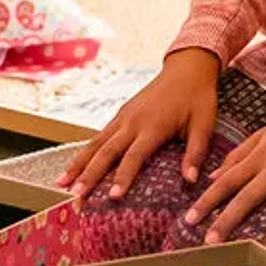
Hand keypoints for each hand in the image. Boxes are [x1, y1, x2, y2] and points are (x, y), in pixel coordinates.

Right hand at [59, 48, 220, 197]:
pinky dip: (84, 152)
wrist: (187, 68)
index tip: (112, 197)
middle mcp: (132, 121)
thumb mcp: (205, 124)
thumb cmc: (198, 98)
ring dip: (78, 164)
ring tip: (61, 184)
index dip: (122, 177)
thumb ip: (196, 152)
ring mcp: (123, 117)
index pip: (134, 156)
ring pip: (95, 143)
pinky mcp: (121, 114)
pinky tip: (75, 166)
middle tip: (75, 196)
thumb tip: (191, 180)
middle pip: (105, 152)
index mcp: (153, 126)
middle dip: (89, 175)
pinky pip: (99, 136)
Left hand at [186, 87, 265, 261]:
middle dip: (227, 221)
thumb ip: (236, 155)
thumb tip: (212, 176)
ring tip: (261, 259)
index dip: (207, 201)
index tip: (190, 220)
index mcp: (259, 157)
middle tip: (210, 243)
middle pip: (247, 199)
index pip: (227, 181)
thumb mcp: (262, 135)